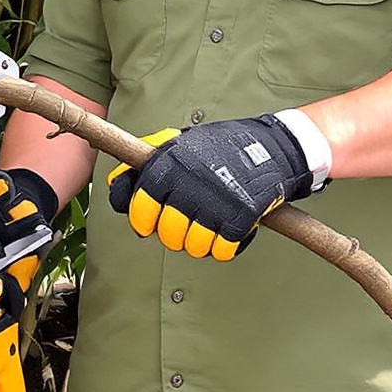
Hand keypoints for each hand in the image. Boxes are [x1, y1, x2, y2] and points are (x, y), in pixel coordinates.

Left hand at [106, 114, 318, 258]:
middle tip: (186, 225)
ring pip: (193, 246)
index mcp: (170, 164)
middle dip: (175, 235)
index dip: (142, 222)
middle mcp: (189, 184)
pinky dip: (223, 247)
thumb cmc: (221, 146)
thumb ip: (149, 159)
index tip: (148, 224)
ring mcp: (215, 202)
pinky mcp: (240, 218)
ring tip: (208, 227)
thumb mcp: (181, 141)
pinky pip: (220, 251)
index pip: (141, 206)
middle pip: (168, 234)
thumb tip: (118, 183)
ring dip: (200, 243)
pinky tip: (227, 232)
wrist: (273, 147)